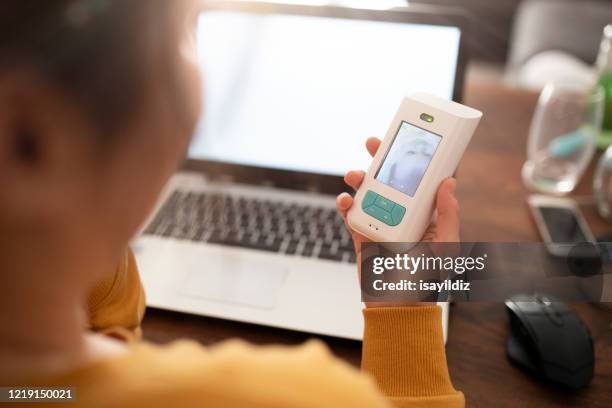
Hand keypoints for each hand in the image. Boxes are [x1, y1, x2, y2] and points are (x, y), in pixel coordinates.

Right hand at [336, 137, 459, 307]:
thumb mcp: (448, 246)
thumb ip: (450, 215)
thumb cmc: (427, 278)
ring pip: (367, 191)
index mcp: (424, 213)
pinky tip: (346, 200)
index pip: (417, 179)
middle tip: (372, 142)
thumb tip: (449, 182)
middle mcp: (401, 213)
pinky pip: (351, 213)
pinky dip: (345, 203)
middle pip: (389, 178)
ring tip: (355, 175)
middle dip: (380, 158)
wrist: (399, 304)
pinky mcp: (362, 233)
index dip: (411, 158)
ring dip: (359, 178)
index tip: (407, 139)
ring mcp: (380, 222)